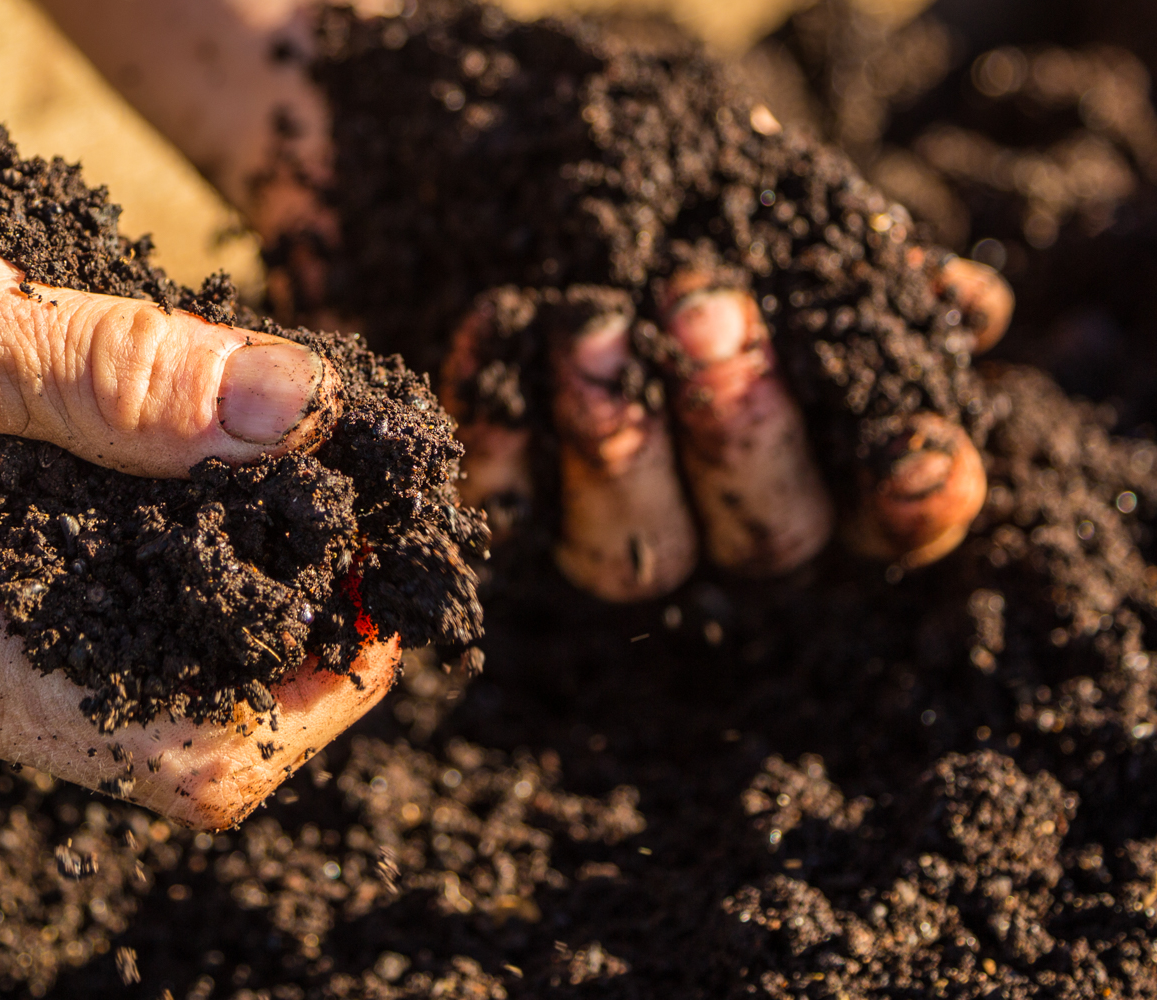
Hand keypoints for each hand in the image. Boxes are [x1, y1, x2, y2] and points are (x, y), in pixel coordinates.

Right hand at [0, 171, 395, 828]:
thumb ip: (109, 372)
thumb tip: (292, 408)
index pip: (176, 756)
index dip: (314, 694)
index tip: (384, 593)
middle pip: (176, 715)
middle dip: (293, 623)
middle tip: (360, 507)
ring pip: (134, 664)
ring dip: (232, 581)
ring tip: (295, 475)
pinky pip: (78, 615)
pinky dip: (159, 553)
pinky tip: (190, 470)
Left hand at [40, 0, 1014, 600]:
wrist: (414, 121)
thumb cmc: (592, 138)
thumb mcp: (717, 170)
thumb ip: (828, 243)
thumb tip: (963, 307)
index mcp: (790, 415)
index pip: (887, 510)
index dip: (917, 497)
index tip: (912, 448)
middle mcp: (697, 485)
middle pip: (767, 543)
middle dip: (746, 433)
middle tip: (701, 308)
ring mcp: (587, 500)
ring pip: (635, 564)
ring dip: (623, 450)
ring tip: (590, 325)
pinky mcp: (477, 491)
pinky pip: (497, 511)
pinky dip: (499, 424)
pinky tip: (495, 324)